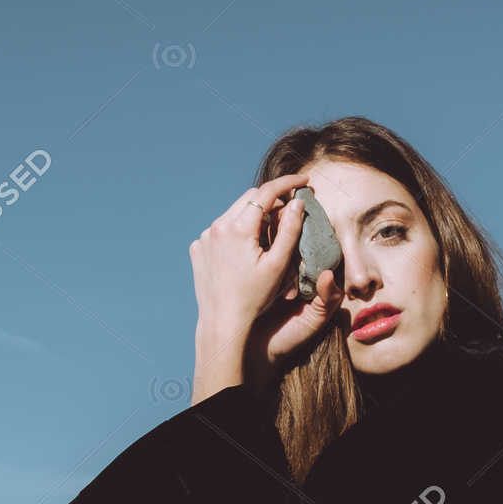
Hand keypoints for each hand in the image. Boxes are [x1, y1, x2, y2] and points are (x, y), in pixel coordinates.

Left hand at [189, 176, 343, 372]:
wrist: (222, 322)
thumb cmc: (254, 298)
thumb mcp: (278, 265)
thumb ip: (290, 230)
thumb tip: (297, 203)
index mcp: (239, 228)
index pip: (266, 193)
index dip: (288, 183)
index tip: (304, 181)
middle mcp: (217, 227)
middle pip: (249, 199)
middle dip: (271, 199)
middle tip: (291, 208)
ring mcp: (204, 237)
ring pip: (234, 213)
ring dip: (253, 216)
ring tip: (269, 234)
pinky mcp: (198, 248)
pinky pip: (220, 230)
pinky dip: (236, 231)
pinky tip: (245, 250)